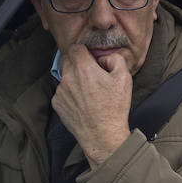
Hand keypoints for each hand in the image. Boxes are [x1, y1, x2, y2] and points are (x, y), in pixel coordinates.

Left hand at [52, 44, 131, 168]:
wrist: (102, 135)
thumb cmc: (114, 107)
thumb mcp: (124, 78)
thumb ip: (115, 59)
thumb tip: (103, 58)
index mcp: (83, 68)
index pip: (75, 47)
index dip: (84, 51)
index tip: (91, 59)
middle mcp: (67, 77)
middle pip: (67, 60)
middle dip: (78, 64)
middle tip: (92, 76)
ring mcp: (60, 91)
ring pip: (65, 77)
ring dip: (74, 80)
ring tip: (90, 93)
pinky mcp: (57, 104)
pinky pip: (62, 92)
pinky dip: (70, 94)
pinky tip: (83, 103)